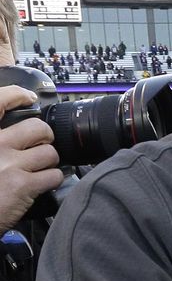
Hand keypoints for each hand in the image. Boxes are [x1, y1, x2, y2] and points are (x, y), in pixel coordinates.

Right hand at [0, 84, 63, 231]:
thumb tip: (15, 133)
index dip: (17, 95)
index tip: (28, 98)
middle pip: (37, 128)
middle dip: (44, 138)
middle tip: (40, 146)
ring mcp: (9, 164)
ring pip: (49, 152)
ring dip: (49, 162)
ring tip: (38, 170)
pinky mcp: (22, 185)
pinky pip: (53, 175)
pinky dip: (53, 181)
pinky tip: (41, 185)